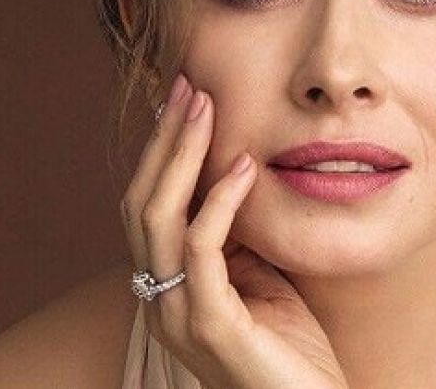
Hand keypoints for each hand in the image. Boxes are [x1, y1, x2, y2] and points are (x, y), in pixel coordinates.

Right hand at [121, 72, 348, 388]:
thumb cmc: (293, 350)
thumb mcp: (261, 276)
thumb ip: (238, 235)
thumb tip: (234, 171)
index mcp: (168, 286)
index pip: (148, 205)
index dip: (161, 149)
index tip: (184, 96)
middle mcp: (160, 298)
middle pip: (142, 201)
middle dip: (164, 138)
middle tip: (186, 85)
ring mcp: (177, 313)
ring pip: (159, 217)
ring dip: (181, 153)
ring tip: (206, 105)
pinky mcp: (208, 325)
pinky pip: (202, 248)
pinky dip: (218, 200)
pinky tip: (241, 164)